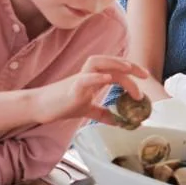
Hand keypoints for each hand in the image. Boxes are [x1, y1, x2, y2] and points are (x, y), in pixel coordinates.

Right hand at [36, 55, 156, 124]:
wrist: (40, 107)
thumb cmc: (62, 105)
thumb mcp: (86, 109)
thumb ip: (102, 113)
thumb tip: (118, 122)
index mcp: (93, 78)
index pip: (115, 68)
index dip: (131, 70)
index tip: (144, 77)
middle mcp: (88, 74)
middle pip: (110, 61)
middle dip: (129, 66)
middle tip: (145, 75)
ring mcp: (79, 79)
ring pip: (98, 62)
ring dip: (114, 64)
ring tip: (128, 70)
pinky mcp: (71, 88)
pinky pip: (85, 78)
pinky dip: (97, 77)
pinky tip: (108, 78)